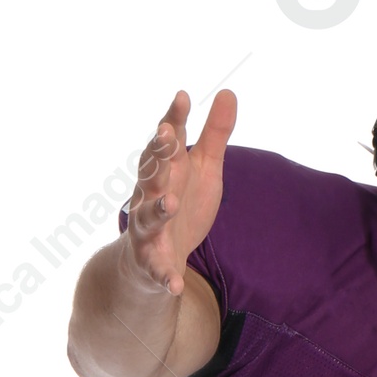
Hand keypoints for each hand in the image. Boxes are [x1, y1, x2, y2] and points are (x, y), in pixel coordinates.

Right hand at [120, 88, 237, 297]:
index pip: (167, 139)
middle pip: (151, 171)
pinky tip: (175, 284)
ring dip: (158, 209)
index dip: (173, 118)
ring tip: (171, 203)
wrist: (160, 256)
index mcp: (165, 169)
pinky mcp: (151, 260)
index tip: (184, 97)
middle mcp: (151, 194)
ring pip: (147, 216)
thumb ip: (215, 135)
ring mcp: (147, 227)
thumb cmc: (182, 204)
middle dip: (157, 154)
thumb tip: (229, 92)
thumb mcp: (205, 169)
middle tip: (167, 135)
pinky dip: (164, 275)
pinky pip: (157, 269)